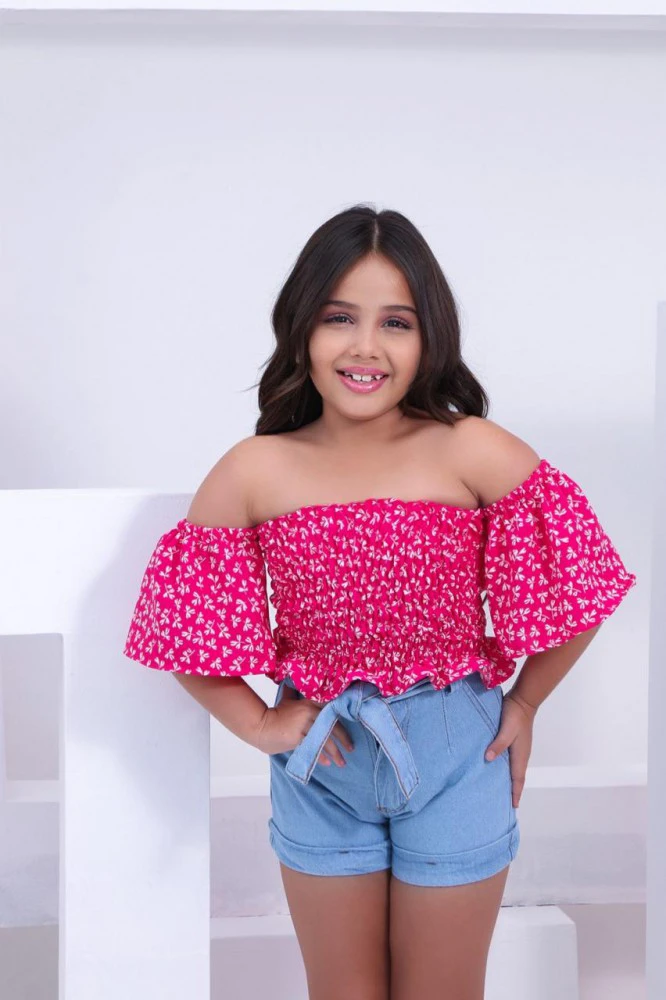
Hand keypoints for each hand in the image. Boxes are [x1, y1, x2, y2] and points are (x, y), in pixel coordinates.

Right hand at [254, 685, 354, 767]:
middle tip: (351, 748)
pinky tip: (327, 763)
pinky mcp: (298, 737)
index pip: (332, 711)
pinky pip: (314, 747)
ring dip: (336, 753)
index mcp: (310, 703)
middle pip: (333, 726)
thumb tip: (299, 682)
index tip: (349, 732)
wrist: (261, 726)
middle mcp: (310, 712)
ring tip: (342, 762)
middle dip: (344, 739)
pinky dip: (321, 757)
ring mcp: (304, 725)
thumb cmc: (275, 714)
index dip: (342, 721)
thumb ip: (297, 692)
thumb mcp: (288, 700)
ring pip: (325, 740)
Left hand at [484, 690, 536, 808]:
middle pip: (517, 777)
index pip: (518, 779)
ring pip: (514, 769)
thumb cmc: (515, 716)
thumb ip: (498, 744)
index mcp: (520, 755)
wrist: (523, 700)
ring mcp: (519, 748)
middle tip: (506, 803)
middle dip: (513, 790)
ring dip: (509, 780)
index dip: (516, 792)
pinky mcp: (514, 741)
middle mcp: (521, 754)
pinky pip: (510, 760)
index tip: (514, 806)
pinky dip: (506, 768)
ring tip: (500, 789)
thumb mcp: (506, 730)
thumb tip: (488, 759)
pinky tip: (497, 767)